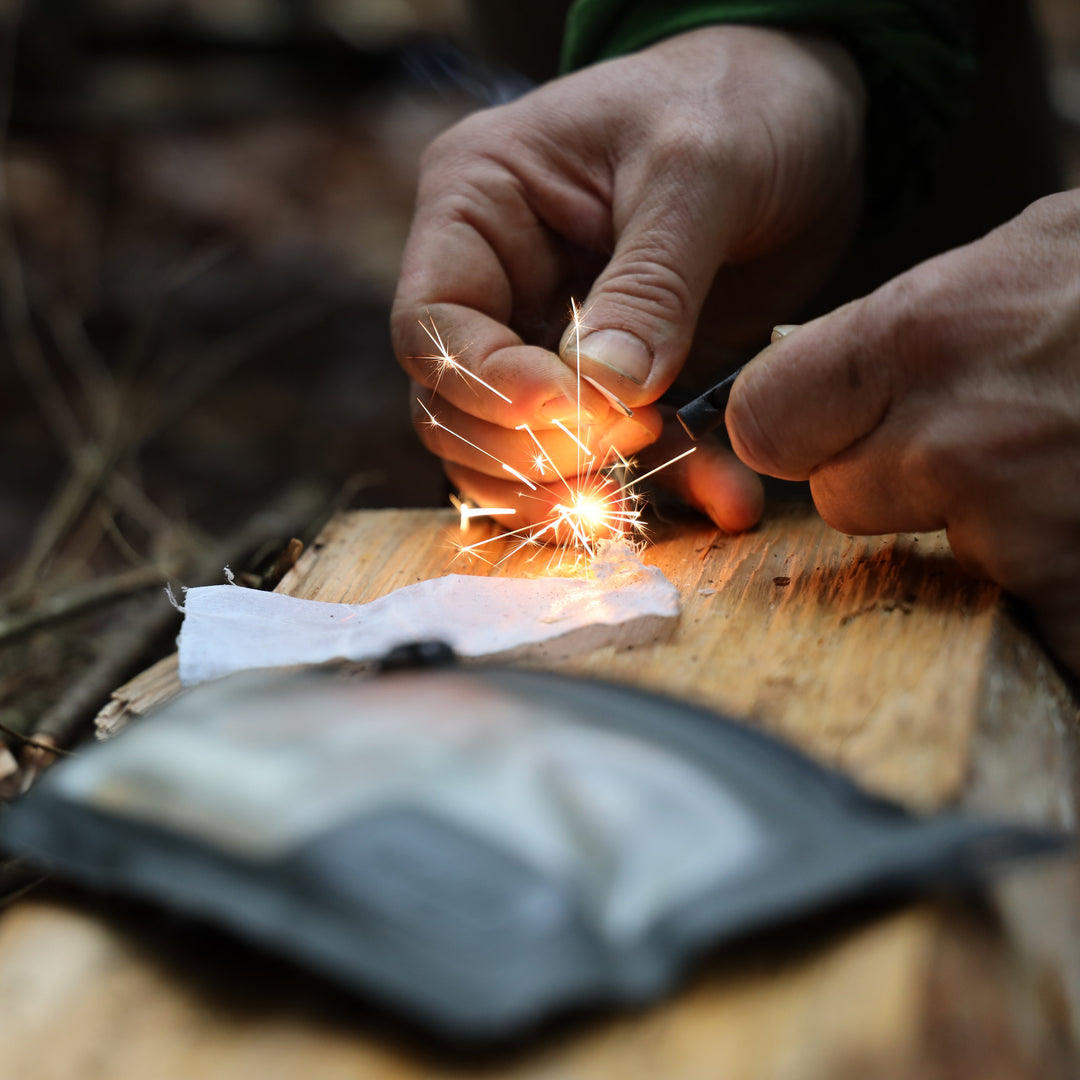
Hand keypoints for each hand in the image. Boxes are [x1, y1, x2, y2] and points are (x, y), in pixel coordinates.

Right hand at [392, 24, 865, 531]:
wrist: (805, 108)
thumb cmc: (738, 100)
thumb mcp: (697, 171)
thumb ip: (648, 285)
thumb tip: (605, 394)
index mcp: (478, 208)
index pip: (432, 330)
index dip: (491, 388)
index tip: (582, 408)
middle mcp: (497, 284)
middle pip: (455, 410)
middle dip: (531, 451)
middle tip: (630, 445)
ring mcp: (549, 340)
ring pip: (512, 454)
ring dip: (572, 494)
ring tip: (644, 502)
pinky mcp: (613, 382)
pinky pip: (607, 458)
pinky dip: (657, 490)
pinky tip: (722, 497)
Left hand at [727, 189, 1079, 674]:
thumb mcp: (1029, 253)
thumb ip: (906, 325)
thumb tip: (813, 370)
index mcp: (923, 334)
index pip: (764, 419)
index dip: (793, 429)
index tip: (822, 429)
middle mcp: (959, 438)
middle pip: (838, 499)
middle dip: (889, 479)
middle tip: (977, 444)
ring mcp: (1028, 527)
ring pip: (926, 561)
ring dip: (978, 533)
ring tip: (1062, 468)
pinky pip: (1029, 625)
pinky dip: (1054, 599)